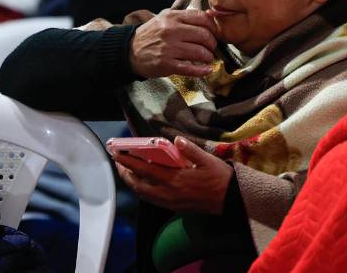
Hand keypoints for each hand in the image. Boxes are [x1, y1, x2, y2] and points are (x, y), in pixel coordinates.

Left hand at [112, 136, 233, 214]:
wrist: (230, 200)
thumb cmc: (219, 177)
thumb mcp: (207, 160)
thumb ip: (190, 150)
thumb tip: (176, 139)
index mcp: (174, 179)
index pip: (144, 169)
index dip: (127, 162)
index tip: (116, 153)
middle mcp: (168, 193)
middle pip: (138, 185)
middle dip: (124, 173)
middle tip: (118, 161)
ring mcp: (170, 202)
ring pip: (143, 194)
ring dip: (132, 183)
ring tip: (127, 171)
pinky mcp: (174, 207)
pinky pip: (151, 200)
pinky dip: (142, 191)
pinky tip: (143, 184)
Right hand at [128, 9, 216, 78]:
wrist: (130, 51)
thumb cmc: (151, 34)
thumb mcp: (165, 18)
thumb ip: (186, 16)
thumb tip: (211, 15)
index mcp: (172, 17)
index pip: (202, 18)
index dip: (212, 28)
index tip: (213, 34)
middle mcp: (171, 31)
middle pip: (204, 35)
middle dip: (212, 44)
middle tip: (211, 48)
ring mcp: (168, 48)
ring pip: (199, 52)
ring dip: (208, 57)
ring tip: (207, 58)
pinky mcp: (166, 64)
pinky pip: (190, 68)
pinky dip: (202, 71)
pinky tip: (207, 70)